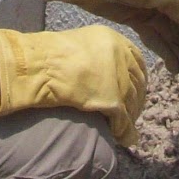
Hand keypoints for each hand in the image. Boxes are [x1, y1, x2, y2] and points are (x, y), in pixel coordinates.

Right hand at [0, 24, 147, 147]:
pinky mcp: (113, 100)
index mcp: (114, 40)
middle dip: (137, 100)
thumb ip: (95, 56)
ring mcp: (119, 78)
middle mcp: (121, 57)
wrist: (40, 66)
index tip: (136, 89)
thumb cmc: (49, 55)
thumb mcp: (79, 45)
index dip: (138, 78)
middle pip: (138, 83)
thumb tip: (97, 73)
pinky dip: (123, 131)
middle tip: (132, 113)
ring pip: (132, 103)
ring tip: (125, 130)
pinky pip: (123, 120)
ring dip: (130, 118)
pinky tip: (120, 138)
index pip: (137, 61)